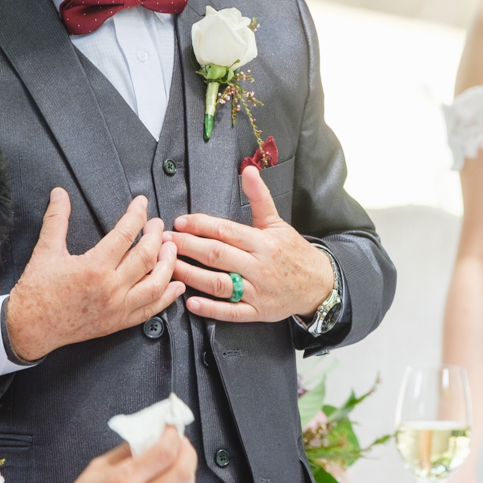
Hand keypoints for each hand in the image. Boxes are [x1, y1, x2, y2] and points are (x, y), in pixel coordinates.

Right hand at [6, 190, 185, 361]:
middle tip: (157, 224)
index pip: (126, 234)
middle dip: (156, 235)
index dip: (137, 215)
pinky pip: (151, 310)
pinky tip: (176, 286)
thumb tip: (59, 194)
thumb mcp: (45, 250)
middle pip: (147, 256)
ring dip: (168, 264)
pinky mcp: (119, 323)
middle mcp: (110, 288)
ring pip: (156, 284)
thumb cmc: (36, 292)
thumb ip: (56, 219)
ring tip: (170, 248)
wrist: (29, 328)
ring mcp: (118, 308)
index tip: (141, 203)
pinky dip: (167, 298)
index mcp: (94, 267)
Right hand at [20, 427, 197, 482]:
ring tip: (176, 467)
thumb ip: (127, 450)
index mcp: (122, 481)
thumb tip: (152, 435)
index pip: (165, 452)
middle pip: (183, 472)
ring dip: (187, 474)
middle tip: (182, 445)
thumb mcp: (97, 468)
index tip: (172, 430)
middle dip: (188, 452)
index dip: (174, 436)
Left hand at [168, 166, 333, 322]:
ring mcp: (257, 291)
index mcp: (263, 242)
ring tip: (169, 268)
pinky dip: (210, 308)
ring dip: (191, 276)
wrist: (318, 284)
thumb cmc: (292, 252)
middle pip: (217, 255)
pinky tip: (190, 302)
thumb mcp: (277, 222)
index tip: (179, 223)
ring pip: (219, 283)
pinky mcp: (257, 312)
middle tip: (164, 243)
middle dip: (188, 248)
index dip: (200, 226)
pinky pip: (230, 312)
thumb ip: (260, 197)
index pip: (226, 231)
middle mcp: (259, 266)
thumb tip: (249, 170)